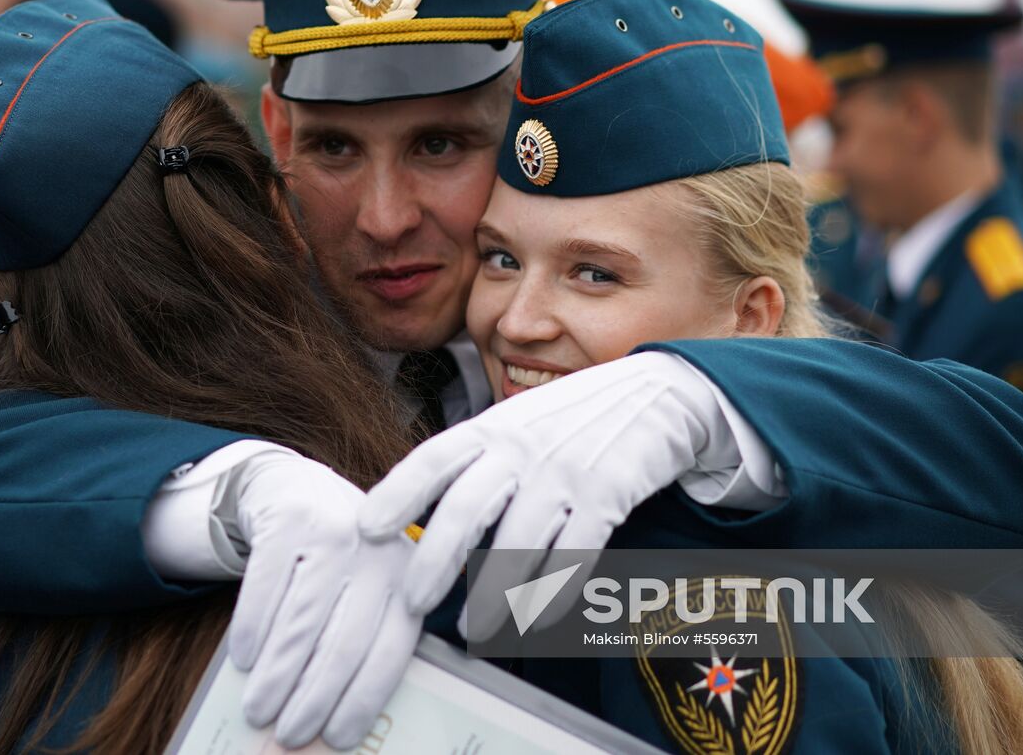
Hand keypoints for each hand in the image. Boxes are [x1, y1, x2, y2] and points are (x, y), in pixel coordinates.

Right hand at [228, 453, 421, 749]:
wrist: (297, 490)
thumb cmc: (334, 561)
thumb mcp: (364, 588)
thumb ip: (362, 639)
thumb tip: (336, 722)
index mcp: (407, 578)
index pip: (391, 650)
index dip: (363, 699)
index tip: (337, 738)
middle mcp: (378, 551)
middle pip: (343, 643)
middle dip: (313, 699)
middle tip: (289, 735)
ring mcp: (335, 529)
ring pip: (300, 623)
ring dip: (276, 676)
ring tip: (259, 709)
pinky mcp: (290, 518)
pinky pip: (265, 589)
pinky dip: (251, 632)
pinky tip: (242, 660)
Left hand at [359, 352, 717, 638]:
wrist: (655, 394)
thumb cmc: (570, 421)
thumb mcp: (513, 427)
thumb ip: (471, 465)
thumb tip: (413, 518)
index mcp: (491, 429)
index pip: (433, 458)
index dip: (397, 493)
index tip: (368, 529)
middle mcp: (523, 447)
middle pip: (468, 507)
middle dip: (436, 560)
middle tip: (412, 604)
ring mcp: (566, 470)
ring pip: (520, 540)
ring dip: (494, 592)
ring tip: (474, 628)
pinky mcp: (609, 494)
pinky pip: (575, 552)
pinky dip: (554, 590)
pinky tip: (536, 618)